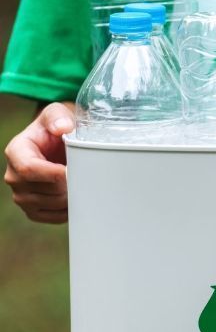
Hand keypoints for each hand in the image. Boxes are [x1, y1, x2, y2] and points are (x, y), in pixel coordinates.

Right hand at [4, 102, 74, 223]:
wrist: (60, 143)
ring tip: (81, 182)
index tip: (73, 171)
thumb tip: (63, 128)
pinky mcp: (33, 210)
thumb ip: (58, 117)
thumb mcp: (57, 113)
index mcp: (16, 152)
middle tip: (84, 174)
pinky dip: (68, 211)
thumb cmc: (58, 127)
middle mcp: (14, 176)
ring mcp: (21, 195)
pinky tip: (77, 197)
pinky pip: (52, 217)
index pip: (29, 169)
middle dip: (68, 184)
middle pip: (43, 189)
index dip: (53, 173)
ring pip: (50, 204)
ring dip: (71, 197)